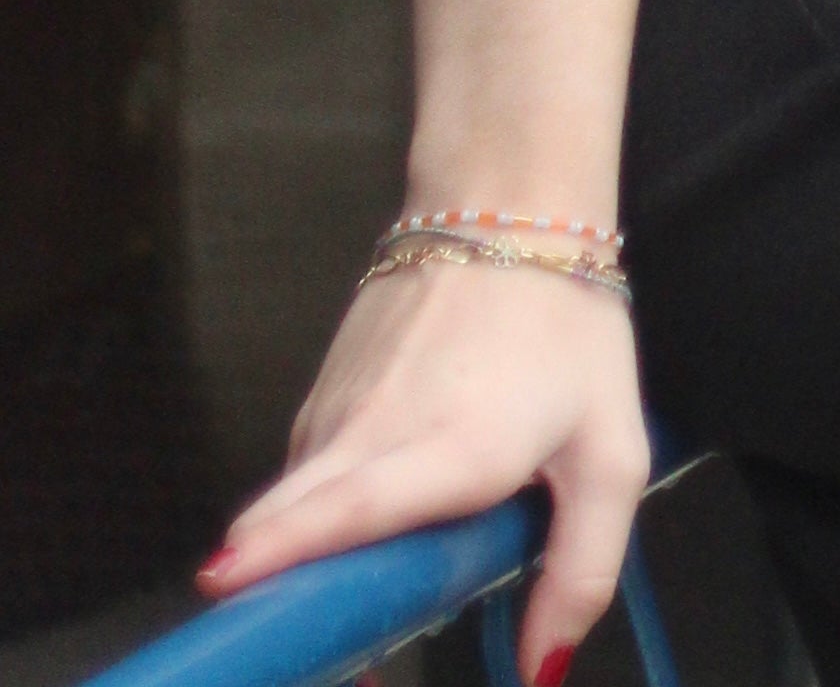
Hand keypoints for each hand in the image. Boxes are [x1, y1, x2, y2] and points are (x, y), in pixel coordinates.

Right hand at [200, 257, 652, 682]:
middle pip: (291, 523)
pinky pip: (307, 470)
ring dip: (312, 555)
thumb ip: (581, 568)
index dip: (287, 548)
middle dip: (289, 597)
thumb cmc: (568, 324)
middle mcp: (374, 427)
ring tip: (371, 584)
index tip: (228, 583)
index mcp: (452, 447)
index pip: (350, 503)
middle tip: (331, 648)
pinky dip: (320, 507)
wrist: (510, 200)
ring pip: (297, 504)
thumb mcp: (609, 451)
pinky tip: (376, 506)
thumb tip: (539, 670)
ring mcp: (337, 406)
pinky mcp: (320, 390)